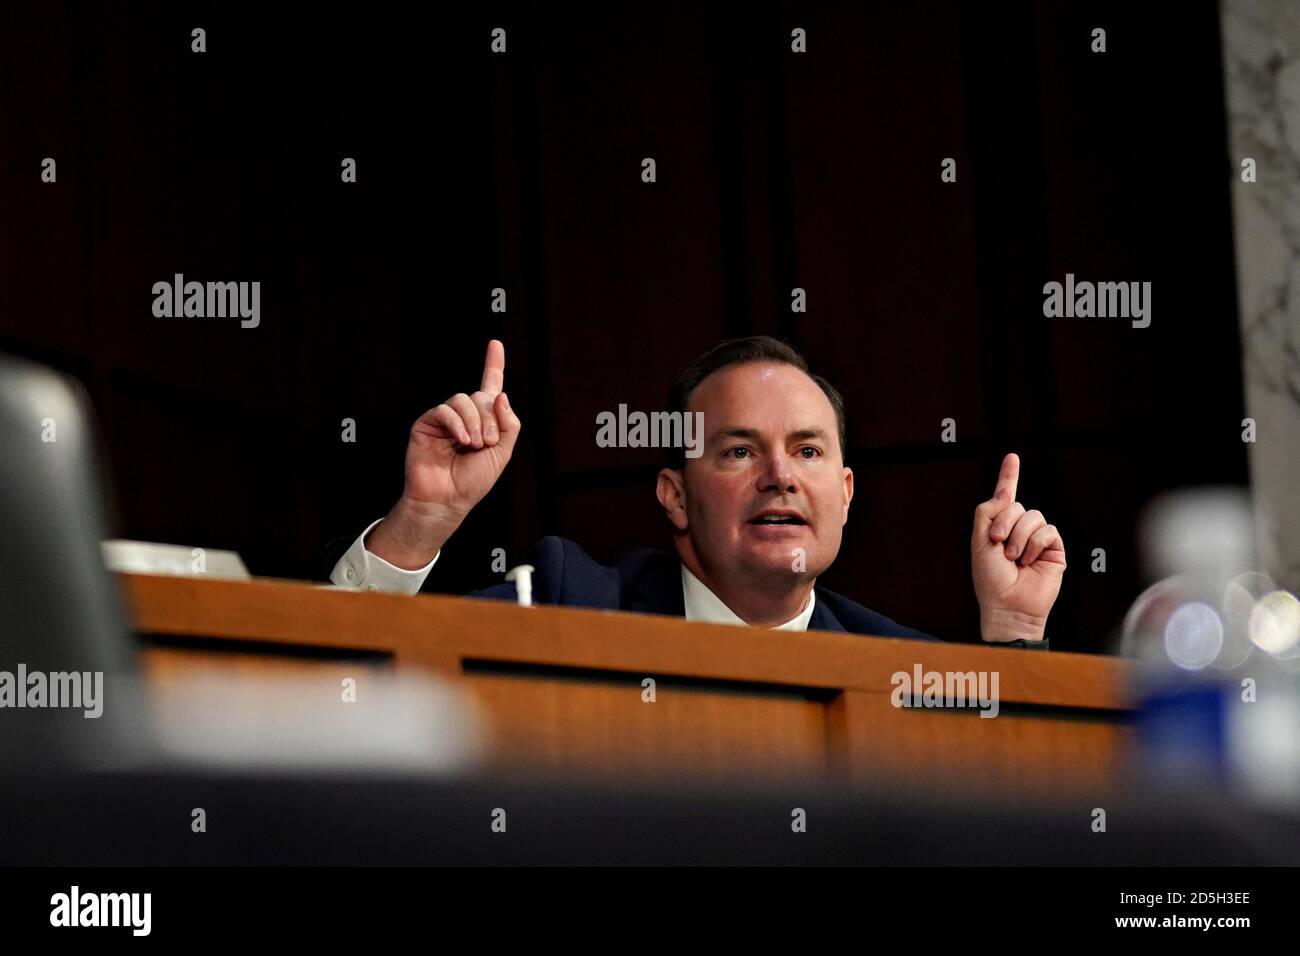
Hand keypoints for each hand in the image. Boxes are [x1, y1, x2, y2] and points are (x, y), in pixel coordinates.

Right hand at [366, 339, 521, 568]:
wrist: (447, 500)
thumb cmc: (473, 481)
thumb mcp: (503, 453)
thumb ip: (509, 424)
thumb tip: (500, 395)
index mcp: (484, 420)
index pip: (490, 386)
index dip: (493, 364)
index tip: (495, 344)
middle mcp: (464, 415)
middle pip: (482, 396)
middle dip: (490, 419)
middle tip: (486, 443)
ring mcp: (445, 418)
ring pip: (464, 400)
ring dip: (474, 422)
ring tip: (473, 445)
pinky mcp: (427, 423)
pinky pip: (445, 410)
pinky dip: (457, 423)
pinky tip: (461, 440)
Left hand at [970, 453, 1065, 642]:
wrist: (1008, 605)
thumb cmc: (991, 579)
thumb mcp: (979, 543)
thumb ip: (986, 513)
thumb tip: (1004, 496)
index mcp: (999, 527)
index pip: (1005, 497)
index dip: (1008, 476)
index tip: (1012, 457)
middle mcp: (1019, 530)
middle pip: (1017, 505)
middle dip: (1005, 522)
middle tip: (997, 543)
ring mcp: (1037, 539)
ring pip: (1034, 516)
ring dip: (1019, 537)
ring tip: (1014, 559)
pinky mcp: (1054, 549)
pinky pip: (1048, 531)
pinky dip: (1035, 544)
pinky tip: (1029, 561)